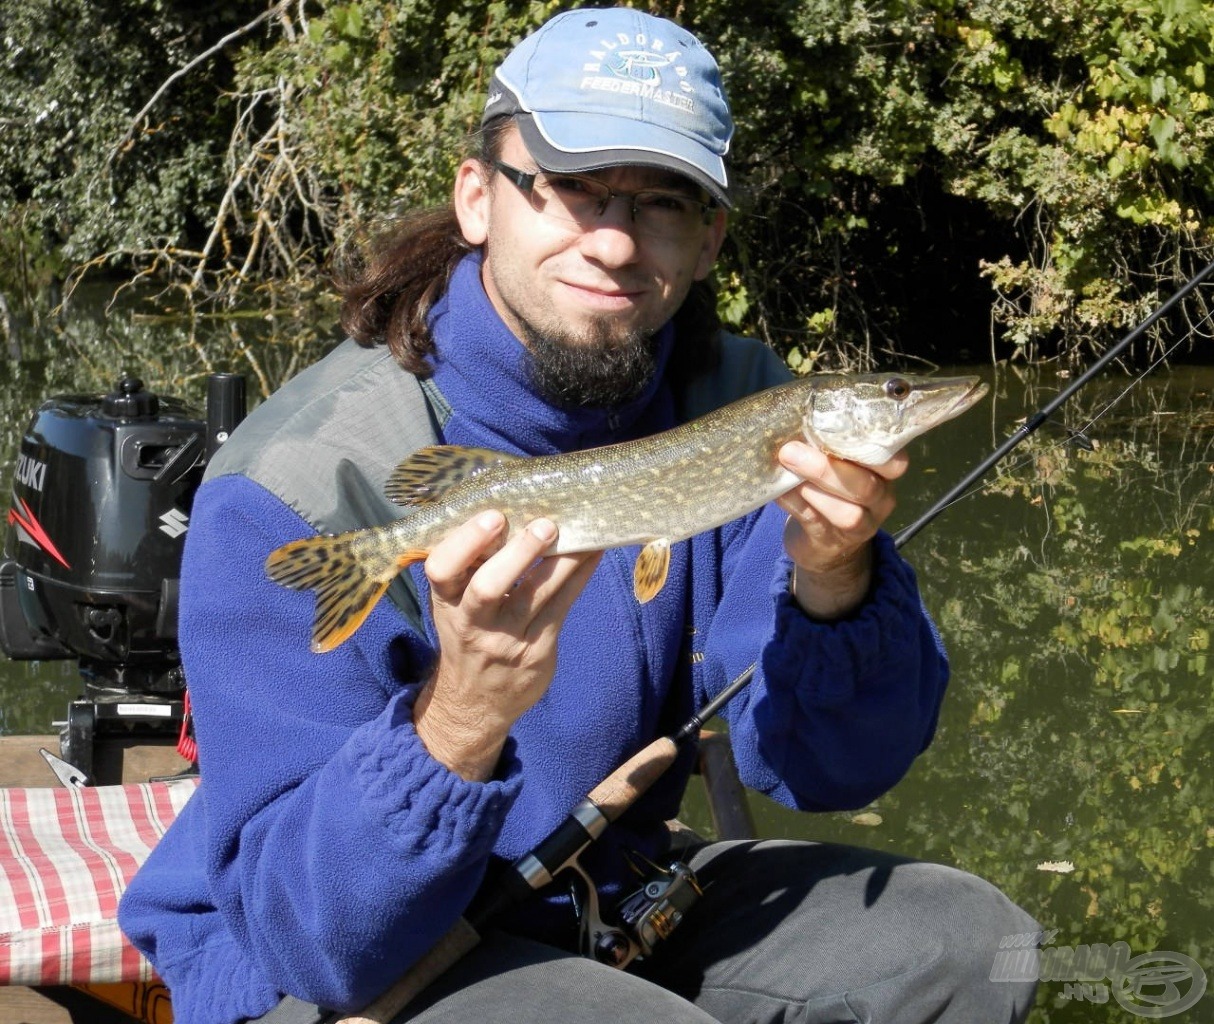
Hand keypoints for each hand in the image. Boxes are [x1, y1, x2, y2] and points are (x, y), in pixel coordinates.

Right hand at [413, 511, 601, 780]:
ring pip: (535, 594)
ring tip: (581, 530)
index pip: (442, 570)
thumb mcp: (453, 604)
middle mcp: (472, 622)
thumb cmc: (468, 633)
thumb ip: (467, 565)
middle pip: (489, 587)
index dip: (465, 542)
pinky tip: (593, 553)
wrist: (476, 701)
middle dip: (517, 553)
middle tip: (544, 524)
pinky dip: (579, 575)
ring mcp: (507, 639)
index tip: (493, 516)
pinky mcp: (537, 650)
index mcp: (446, 601)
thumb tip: (502, 503)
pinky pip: (562, 606)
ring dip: (561, 559)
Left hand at [775, 440, 906, 619]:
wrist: (821, 540)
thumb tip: (794, 416)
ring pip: (848, 514)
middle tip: (790, 450)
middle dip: (826, 469)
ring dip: (814, 490)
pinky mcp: (831, 542)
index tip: (834, 428)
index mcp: (885, 474)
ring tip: (787, 470)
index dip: (869, 447)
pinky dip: (794, 503)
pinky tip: (779, 490)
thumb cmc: (828, 486)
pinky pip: (815, 522)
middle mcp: (880, 501)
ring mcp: (861, 526)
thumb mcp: (837, 463)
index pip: (895, 461)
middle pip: (866, 487)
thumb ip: (827, 443)